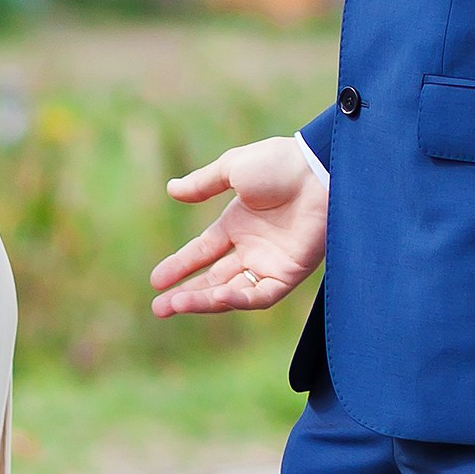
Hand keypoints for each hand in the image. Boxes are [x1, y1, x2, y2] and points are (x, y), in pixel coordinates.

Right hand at [152, 136, 329, 318]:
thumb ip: (203, 183)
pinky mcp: (291, 273)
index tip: (156, 280)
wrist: (319, 169)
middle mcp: (252, 248)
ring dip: (205, 300)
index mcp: (237, 224)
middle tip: (160, 309)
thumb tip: (171, 190)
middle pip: (213, 279)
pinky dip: (241, 299)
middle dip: (186, 294)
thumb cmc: (281, 164)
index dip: (179, 267)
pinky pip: (263, 295)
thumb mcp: (233, 169)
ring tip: (177, 305)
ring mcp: (271, 262)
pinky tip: (219, 296)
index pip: (202, 253)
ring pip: (233, 291)